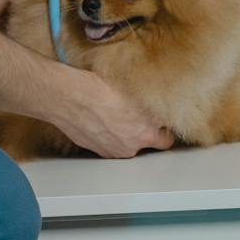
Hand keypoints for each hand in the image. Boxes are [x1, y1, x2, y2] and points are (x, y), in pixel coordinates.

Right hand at [55, 69, 174, 158]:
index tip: (161, 120)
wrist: (72, 97)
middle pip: (149, 144)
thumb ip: (149, 105)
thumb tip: (157, 102)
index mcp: (147, 131)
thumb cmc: (101, 89)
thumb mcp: (135, 91)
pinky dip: (111, 137)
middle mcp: (133, 145)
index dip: (164, 127)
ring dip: (128, 136)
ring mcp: (115, 151)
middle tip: (141, 118)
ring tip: (118, 117)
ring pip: (129, 146)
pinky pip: (111, 146)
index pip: (168, 138)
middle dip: (148, 133)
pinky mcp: (98, 151)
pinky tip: (104, 122)